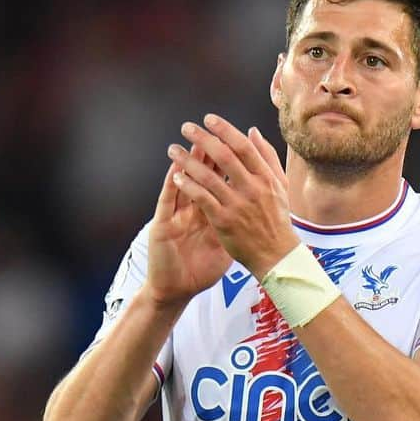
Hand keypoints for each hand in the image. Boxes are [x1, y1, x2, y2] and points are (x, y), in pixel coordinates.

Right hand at [145, 141, 233, 309]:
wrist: (177, 288)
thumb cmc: (200, 267)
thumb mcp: (224, 244)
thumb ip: (237, 224)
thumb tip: (258, 211)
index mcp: (208, 211)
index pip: (219, 181)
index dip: (229, 164)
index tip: (241, 145)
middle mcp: (191, 208)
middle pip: (201, 176)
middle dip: (208, 154)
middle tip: (215, 132)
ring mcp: (175, 214)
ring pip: (182, 182)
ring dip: (187, 162)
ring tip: (193, 141)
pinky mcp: (161, 224)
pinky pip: (168, 201)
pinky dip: (172, 185)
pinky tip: (176, 171)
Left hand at [167, 115, 299, 280]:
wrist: (276, 255)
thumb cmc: (277, 219)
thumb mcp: (280, 186)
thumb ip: (267, 157)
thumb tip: (253, 131)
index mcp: (266, 178)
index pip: (243, 147)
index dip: (225, 130)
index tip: (209, 119)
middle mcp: (253, 189)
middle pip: (224, 156)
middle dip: (202, 139)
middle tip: (186, 128)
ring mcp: (238, 205)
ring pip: (208, 176)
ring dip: (188, 160)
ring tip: (173, 150)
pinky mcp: (224, 221)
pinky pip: (202, 198)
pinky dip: (188, 185)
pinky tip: (177, 176)